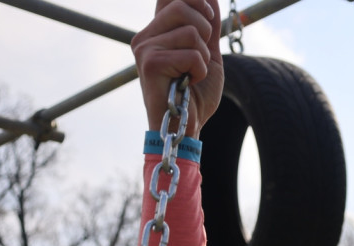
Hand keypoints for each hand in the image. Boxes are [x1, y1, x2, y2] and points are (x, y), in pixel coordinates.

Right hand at [131, 0, 223, 138]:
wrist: (186, 126)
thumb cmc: (195, 94)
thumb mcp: (207, 54)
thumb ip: (208, 25)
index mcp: (157, 31)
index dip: (195, 0)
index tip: (208, 15)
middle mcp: (146, 35)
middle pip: (182, 5)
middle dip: (205, 28)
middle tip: (201, 55)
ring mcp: (145, 48)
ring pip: (190, 30)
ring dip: (203, 56)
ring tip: (193, 73)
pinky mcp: (150, 63)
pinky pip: (191, 53)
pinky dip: (200, 70)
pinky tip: (189, 82)